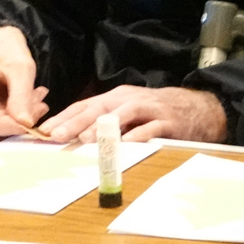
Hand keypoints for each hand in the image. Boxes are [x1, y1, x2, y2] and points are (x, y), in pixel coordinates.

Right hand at [0, 26, 48, 135]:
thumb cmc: (8, 48)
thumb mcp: (22, 69)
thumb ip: (22, 97)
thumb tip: (25, 125)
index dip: (7, 126)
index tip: (31, 125)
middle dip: (14, 119)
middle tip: (40, 106)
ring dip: (11, 116)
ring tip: (33, 100)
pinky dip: (3, 112)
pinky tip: (19, 101)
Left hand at [41, 85, 227, 144]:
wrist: (198, 109)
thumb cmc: (155, 112)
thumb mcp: (128, 111)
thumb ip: (105, 121)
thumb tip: (72, 135)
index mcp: (117, 97)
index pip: (85, 105)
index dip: (65, 117)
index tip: (45, 130)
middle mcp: (130, 100)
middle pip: (99, 108)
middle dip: (76, 122)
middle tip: (57, 135)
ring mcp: (149, 110)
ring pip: (123, 115)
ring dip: (103, 127)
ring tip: (86, 138)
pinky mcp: (168, 123)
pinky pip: (150, 129)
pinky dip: (138, 137)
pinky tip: (125, 145)